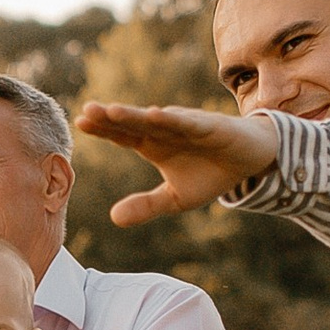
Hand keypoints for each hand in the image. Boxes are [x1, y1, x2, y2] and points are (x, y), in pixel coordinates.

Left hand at [74, 98, 277, 224]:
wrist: (250, 162)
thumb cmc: (211, 173)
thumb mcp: (175, 198)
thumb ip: (145, 206)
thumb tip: (113, 219)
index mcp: (153, 145)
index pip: (122, 135)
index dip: (103, 130)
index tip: (79, 124)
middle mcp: (165, 130)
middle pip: (133, 122)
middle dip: (110, 118)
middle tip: (86, 111)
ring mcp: (186, 125)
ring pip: (155, 119)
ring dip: (135, 114)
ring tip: (112, 111)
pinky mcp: (209, 126)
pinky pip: (188, 123)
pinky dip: (173, 119)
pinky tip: (156, 115)